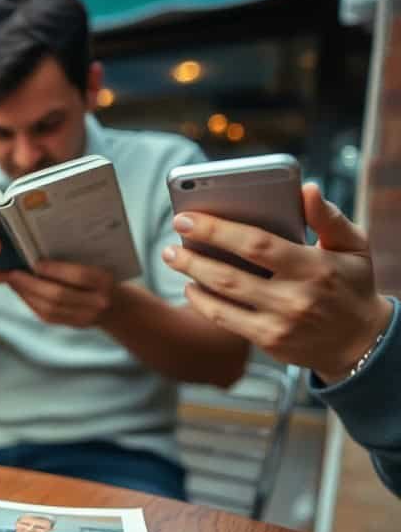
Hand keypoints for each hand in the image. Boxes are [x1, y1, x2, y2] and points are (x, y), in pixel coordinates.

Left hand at [7, 261, 117, 326]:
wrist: (118, 306)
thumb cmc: (101, 277)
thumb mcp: (96, 263)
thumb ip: (74, 259)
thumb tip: (39, 252)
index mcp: (104, 281)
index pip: (79, 276)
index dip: (56, 270)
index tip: (36, 263)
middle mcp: (98, 302)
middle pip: (59, 295)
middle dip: (32, 284)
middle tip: (13, 274)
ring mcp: (86, 317)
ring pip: (50, 309)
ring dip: (27, 295)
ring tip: (13, 282)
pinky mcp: (74, 325)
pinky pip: (47, 316)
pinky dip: (31, 303)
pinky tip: (21, 292)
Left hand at [161, 183, 393, 381]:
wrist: (361, 341)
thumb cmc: (351, 284)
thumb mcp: (353, 246)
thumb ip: (327, 217)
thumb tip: (305, 190)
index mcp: (314, 267)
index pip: (255, 244)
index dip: (216, 231)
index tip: (186, 218)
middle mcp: (294, 297)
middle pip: (229, 274)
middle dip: (192, 256)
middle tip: (170, 242)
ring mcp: (279, 323)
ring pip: (222, 298)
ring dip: (191, 277)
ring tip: (173, 258)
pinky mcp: (268, 341)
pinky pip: (225, 320)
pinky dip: (203, 302)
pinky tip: (192, 286)